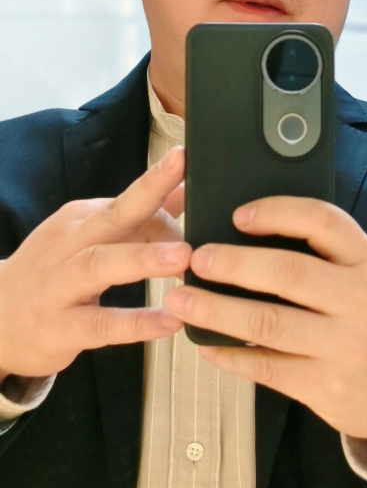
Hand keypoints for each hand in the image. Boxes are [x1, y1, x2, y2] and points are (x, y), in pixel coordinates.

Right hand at [0, 147, 189, 380]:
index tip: (186, 159)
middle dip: (149, 201)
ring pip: (100, 265)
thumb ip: (139, 219)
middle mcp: (69, 245)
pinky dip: (137, 322)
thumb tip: (185, 189)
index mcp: (80, 220)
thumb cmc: (55, 273)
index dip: (158, 184)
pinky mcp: (60, 327)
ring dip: (143, 259)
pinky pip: (101, 322)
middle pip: (111, 217)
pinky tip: (170, 321)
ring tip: (183, 258)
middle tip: (189, 193)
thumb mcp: (90, 240)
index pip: (126, 202)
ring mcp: (60, 285)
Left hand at [165, 197, 366, 458]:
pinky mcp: (324, 387)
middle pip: (287, 272)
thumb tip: (249, 230)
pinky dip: (228, 354)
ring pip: (267, 322)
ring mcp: (343, 346)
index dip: (276, 212)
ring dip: (216, 309)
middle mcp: (360, 301)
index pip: (323, 222)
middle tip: (195, 258)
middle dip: (232, 263)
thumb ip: (327, 253)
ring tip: (181, 299)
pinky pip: (265, 367)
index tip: (237, 214)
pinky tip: (205, 343)